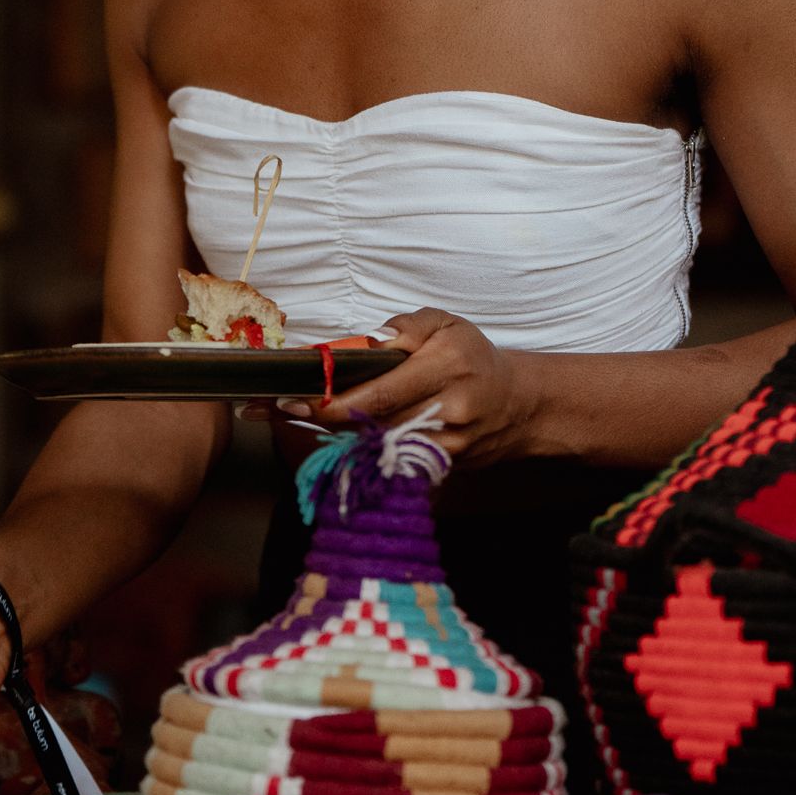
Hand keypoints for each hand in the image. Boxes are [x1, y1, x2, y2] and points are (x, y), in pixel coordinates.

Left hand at [284, 309, 537, 465]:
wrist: (518, 405)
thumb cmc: (474, 358)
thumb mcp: (446, 324)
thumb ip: (406, 328)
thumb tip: (369, 342)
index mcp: (447, 368)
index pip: (380, 392)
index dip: (333, 401)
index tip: (295, 398)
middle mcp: (447, 413)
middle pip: (371, 424)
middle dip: (321, 417)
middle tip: (277, 407)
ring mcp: (445, 448)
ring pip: (376, 447)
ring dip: (334, 434)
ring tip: (295, 416)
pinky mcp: (441, 469)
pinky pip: (390, 462)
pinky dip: (359, 450)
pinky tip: (336, 437)